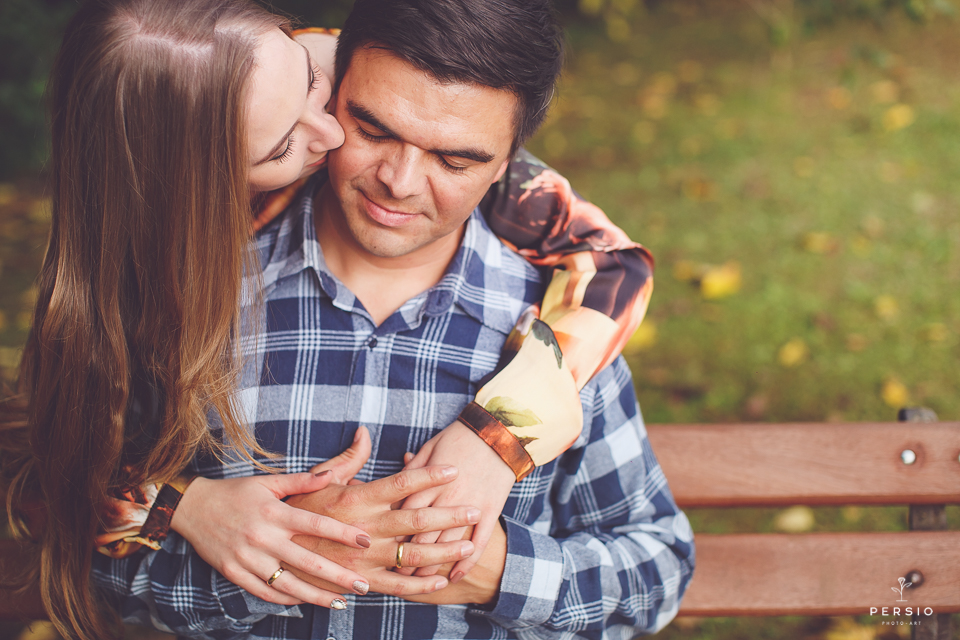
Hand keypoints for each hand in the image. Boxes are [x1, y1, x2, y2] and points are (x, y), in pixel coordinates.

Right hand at [171, 429, 374, 607]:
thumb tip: (332, 474)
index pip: (316, 524)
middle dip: (338, 575)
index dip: (343, 533)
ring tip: (341, 602)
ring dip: (316, 596)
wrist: (192, 508)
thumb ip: (301, 481)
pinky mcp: (234, 573)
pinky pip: (265, 592)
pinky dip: (287, 599)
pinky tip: (306, 602)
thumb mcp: (267, 482)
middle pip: (308, 561)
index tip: (366, 540)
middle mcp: (263, 537)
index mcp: (275, 513)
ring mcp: (248, 558)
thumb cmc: (235, 492)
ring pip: (288, 584)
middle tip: (363, 585)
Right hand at [287, 465, 480, 597]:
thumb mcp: (320, 480)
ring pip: (412, 557)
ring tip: (469, 545)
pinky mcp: (358, 582)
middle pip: (416, 520)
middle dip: (449, 515)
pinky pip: (396, 586)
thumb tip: (364, 432)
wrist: (269, 551)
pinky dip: (421, 586)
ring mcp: (363, 558)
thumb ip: (349, 459)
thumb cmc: (296, 510)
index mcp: (357, 499)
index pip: (401, 483)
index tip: (454, 469)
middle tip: (475, 508)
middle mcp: (364, 528)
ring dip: (444, 552)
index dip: (430, 475)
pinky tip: (441, 581)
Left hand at [397, 420, 514, 583]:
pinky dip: (467, 562)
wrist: (498, 433)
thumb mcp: (430, 447)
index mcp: (428, 483)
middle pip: (422, 535)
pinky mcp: (490, 512)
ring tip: (420, 579)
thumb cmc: (459, 438)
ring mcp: (471, 507)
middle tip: (395, 571)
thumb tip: (392, 485)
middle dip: (406, 556)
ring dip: (433, 565)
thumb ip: (411, 470)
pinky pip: (479, 543)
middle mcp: (447, 499)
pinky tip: (456, 577)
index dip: (390, 534)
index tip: (380, 548)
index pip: (404, 515)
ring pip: (448, 545)